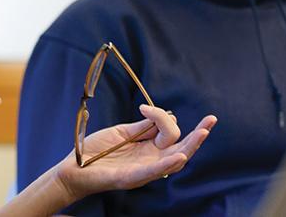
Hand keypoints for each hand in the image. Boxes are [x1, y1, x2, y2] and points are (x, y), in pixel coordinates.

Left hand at [54, 105, 217, 202]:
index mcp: (148, 147)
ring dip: (188, 147)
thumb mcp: (120, 133)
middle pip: (180, 147)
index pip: (169, 132)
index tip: (142, 108)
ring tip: (202, 134)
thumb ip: (141, 127)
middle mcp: (150, 160)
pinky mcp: (131, 178)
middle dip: (197, 135)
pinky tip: (178, 155)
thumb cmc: (96, 150)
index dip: (162, 117)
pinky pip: (152, 171)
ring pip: (172, 160)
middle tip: (211, 120)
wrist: (74, 166)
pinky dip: (166, 164)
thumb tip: (164, 116)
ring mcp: (143, 170)